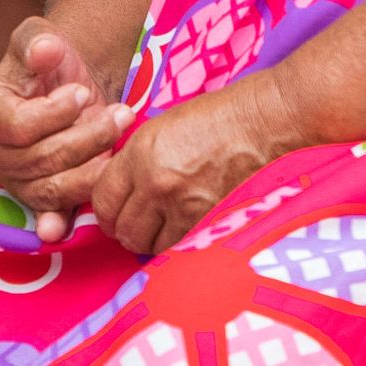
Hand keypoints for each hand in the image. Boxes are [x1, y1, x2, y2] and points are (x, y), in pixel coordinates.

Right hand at [0, 18, 135, 242]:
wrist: (67, 82)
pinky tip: (74, 222)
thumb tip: (46, 49)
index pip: (18, 126)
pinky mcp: (36, 199)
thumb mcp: (38, 36)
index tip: (80, 93)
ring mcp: (13, 181)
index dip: (54, 113)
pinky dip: (63, 221)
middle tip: (120, 114)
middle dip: (86, 137)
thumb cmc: (48, 59)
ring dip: (93, 166)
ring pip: (53, 187)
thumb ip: (38, 41)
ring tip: (121, 136)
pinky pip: (52, 212)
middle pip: (40, 160)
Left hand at [92, 71, 296, 256]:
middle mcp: (155, 182)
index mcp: (140, 152)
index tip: (113, 213)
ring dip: (150, 240)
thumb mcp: (163, 127)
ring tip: (161, 228)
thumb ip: (136, 159)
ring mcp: (182, 205)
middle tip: (137, 225)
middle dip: (125, 230)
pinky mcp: (207, 222)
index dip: (105, 210)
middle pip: (122, 229)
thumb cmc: (217, 117)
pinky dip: (176, 244)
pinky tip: (182, 230)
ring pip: (147, 245)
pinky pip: (177, 248)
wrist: (263, 123)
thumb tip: (120, 187)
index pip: (103, 198)